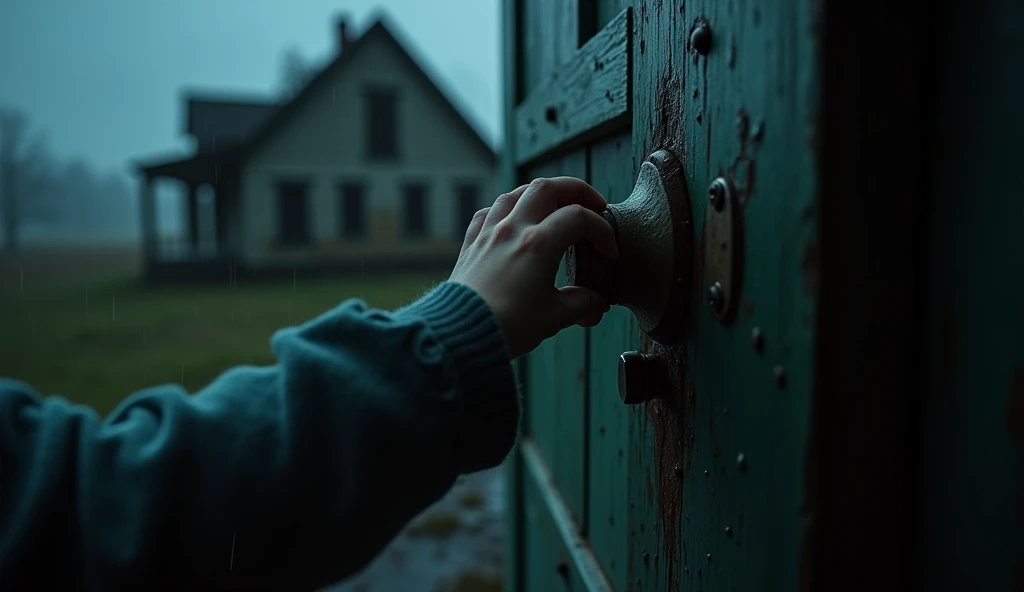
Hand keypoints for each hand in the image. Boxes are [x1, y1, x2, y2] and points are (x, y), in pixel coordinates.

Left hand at [449, 177, 619, 358]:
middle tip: (592, 205)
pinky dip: (505, 209)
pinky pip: (487, 212)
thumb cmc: (506, 326)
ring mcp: (489, 234)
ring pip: (515, 193)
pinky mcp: (471, 245)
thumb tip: (595, 304)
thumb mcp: (554, 317)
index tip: (608, 253)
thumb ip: (581, 305)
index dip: (602, 231)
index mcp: (538, 244)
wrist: (460, 336)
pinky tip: (512, 220)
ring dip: (540, 194)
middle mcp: (512, 230)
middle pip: (548, 187)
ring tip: (555, 207)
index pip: (579, 218)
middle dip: (576, 190)